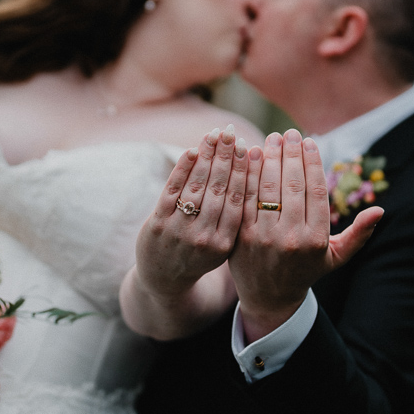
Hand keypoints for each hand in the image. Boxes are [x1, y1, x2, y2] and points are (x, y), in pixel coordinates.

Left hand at [134, 124, 247, 297]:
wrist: (165, 280)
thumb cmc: (200, 255)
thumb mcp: (223, 244)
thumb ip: (236, 216)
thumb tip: (255, 173)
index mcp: (225, 242)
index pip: (237, 200)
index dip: (243, 171)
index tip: (247, 147)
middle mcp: (204, 237)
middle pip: (219, 190)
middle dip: (226, 158)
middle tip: (232, 133)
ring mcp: (179, 230)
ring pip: (197, 187)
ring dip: (207, 157)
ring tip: (215, 135)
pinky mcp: (158, 223)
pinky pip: (172, 190)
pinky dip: (183, 169)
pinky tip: (193, 151)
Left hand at [231, 129, 383, 341]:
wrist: (269, 298)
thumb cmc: (306, 270)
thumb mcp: (336, 257)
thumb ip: (358, 234)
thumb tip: (380, 210)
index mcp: (316, 240)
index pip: (316, 191)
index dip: (312, 162)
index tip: (309, 141)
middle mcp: (290, 238)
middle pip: (292, 185)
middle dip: (290, 154)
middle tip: (288, 133)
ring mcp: (263, 238)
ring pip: (267, 189)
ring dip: (269, 158)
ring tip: (272, 139)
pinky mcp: (240, 236)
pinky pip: (245, 199)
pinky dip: (247, 174)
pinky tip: (250, 155)